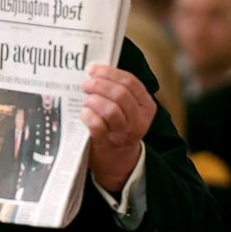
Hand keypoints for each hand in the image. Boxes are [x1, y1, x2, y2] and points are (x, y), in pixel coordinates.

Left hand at [81, 64, 155, 191]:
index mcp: (146, 106)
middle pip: (120, 94)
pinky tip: (84, 113)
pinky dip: (88, 115)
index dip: (110, 72)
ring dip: (94, 99)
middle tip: (86, 83)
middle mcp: (139, 119)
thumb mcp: (128, 110)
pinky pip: (98, 125)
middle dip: (100, 84)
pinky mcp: (108, 143)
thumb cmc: (119, 128)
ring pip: (111, 109)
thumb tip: (96, 70)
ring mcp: (125, 133)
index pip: (130, 82)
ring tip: (86, 99)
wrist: (119, 162)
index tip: (93, 69)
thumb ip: (119, 92)